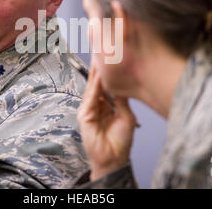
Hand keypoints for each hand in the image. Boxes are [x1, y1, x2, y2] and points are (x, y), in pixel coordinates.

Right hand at [77, 65, 137, 180]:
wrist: (114, 160)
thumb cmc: (121, 142)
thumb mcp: (126, 117)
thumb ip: (122, 101)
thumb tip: (122, 85)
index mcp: (106, 106)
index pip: (105, 86)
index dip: (107, 73)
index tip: (110, 58)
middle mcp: (96, 106)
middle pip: (96, 84)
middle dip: (98, 69)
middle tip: (100, 51)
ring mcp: (89, 111)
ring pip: (92, 88)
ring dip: (96, 74)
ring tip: (99, 58)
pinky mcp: (85, 117)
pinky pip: (91, 98)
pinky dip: (95, 86)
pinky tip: (99, 76)